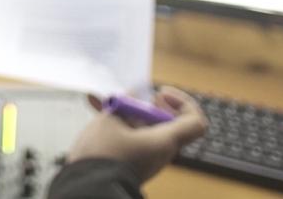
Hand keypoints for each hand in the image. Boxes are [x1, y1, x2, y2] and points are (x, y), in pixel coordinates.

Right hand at [66, 86, 206, 183]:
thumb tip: (133, 93)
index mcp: (164, 141)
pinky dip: (123, 127)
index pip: (195, 122)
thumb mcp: (110, 119)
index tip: (159, 95)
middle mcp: (162, 152)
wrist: (88, 188)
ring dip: (131, 116)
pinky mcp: (135, 165)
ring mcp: (148, 160)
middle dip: (148, 107)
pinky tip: (102, 117)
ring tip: (107, 106)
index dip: (183, 103)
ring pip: (148, 131)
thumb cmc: (103, 153)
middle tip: (131, 100)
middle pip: (167, 123)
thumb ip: (124, 103)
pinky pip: (136, 140)